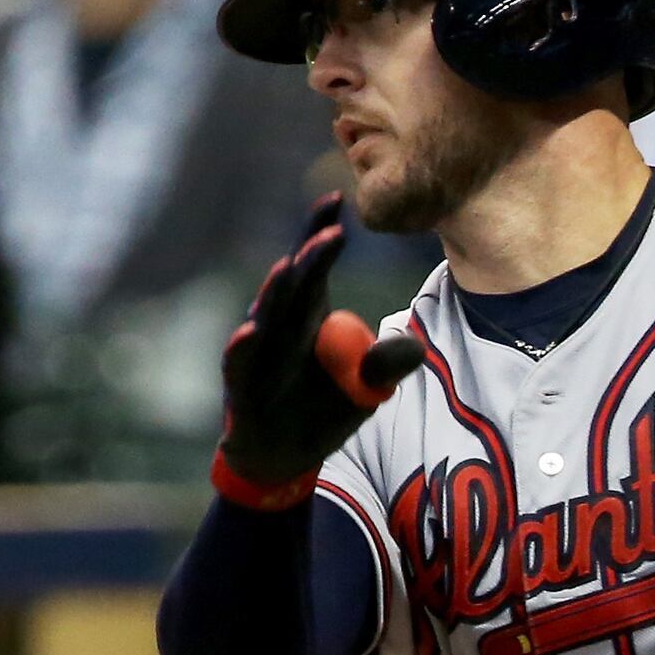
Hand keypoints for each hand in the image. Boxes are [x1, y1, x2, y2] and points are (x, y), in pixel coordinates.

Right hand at [215, 195, 424, 507]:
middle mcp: (279, 325)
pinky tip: (252, 330)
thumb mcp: (365, 389)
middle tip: (332, 231)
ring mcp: (257, 352)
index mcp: (308, 315)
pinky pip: (239, 362)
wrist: (286, 457)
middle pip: (293, 282)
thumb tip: (415, 345)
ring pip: (264, 315)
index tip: (338, 198)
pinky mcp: (241, 385)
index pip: (315, 265)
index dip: (322, 231)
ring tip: (288, 268)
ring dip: (274, 291)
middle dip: (309, 256)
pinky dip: (244, 346)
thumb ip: (386, 366)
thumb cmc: (322, 410)